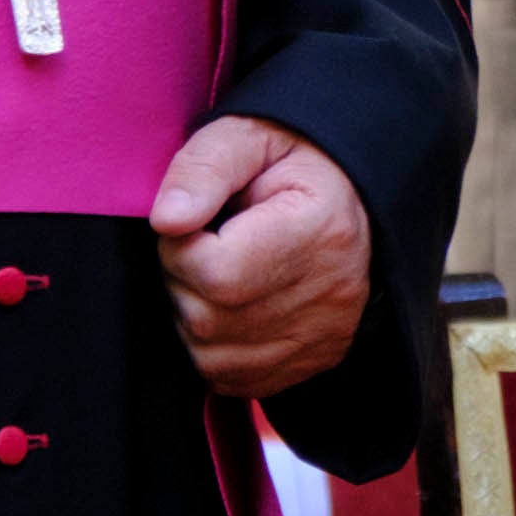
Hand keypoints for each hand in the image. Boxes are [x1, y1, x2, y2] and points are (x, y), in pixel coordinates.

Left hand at [149, 114, 371, 399]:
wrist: (349, 191)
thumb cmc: (291, 158)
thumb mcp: (248, 135)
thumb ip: (204, 168)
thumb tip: (166, 220)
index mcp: (320, 228)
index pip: (218, 272)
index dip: (180, 248)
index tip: (192, 220)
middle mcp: (331, 293)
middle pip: (211, 320)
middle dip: (181, 282)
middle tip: (198, 243)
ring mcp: (326, 336)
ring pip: (214, 358)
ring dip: (191, 318)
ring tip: (213, 272)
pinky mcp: (316, 359)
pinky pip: (235, 379)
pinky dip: (214, 348)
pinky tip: (226, 305)